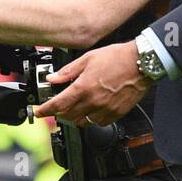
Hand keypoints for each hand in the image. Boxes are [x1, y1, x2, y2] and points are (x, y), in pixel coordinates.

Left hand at [34, 42, 148, 125]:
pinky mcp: (116, 113)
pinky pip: (99, 123)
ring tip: (75, 108)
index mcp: (83, 87)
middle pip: (68, 116)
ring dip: (75, 117)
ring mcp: (105, 109)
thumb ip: (68, 71)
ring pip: (83, 122)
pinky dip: (92, 119)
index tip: (39, 112)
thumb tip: (53, 78)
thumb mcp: (88, 58)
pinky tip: (92, 110)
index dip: (45, 110)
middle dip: (59, 113)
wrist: (141, 63)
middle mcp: (93, 101)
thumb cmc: (118, 58)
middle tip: (58, 106)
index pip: (57, 105)